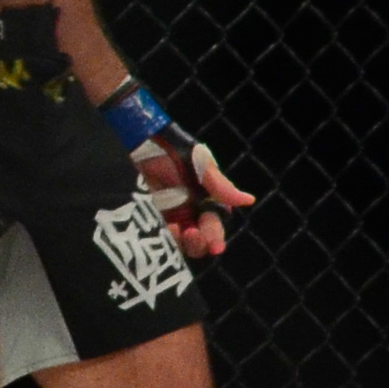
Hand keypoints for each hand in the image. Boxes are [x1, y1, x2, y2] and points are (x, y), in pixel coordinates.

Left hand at [133, 136, 256, 259]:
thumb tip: (249, 200)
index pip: (215, 224)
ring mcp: (169, 215)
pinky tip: (164, 228)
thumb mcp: (199, 164)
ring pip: (180, 242)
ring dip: (182, 243)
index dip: (216, 237)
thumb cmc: (174, 148)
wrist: (139, 140)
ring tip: (176, 230)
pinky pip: (160, 235)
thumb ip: (220, 186)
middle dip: (200, 243)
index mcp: (206, 199)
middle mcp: (190, 211)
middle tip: (193, 235)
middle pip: (200, 239)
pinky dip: (164, 237)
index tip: (215, 247)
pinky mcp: (150, 216)